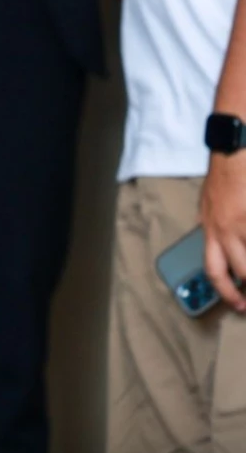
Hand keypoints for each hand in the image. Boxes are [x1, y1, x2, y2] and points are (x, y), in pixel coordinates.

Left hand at [201, 149, 245, 312]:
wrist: (236, 148)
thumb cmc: (227, 172)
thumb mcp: (209, 201)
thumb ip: (213, 224)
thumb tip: (216, 243)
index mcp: (210, 228)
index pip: (214, 269)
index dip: (225, 291)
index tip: (237, 304)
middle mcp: (225, 229)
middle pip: (240, 270)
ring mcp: (243, 222)